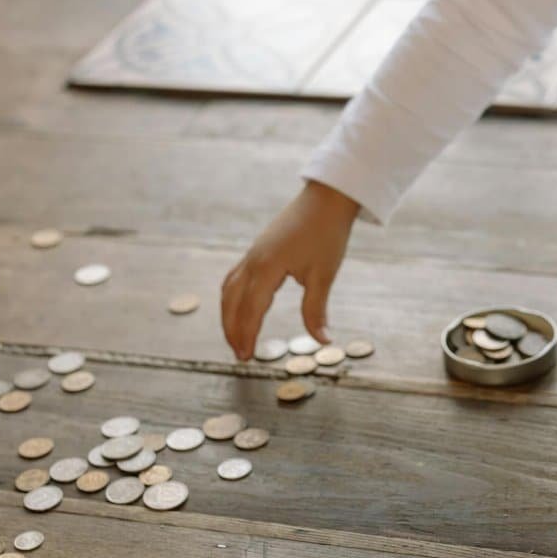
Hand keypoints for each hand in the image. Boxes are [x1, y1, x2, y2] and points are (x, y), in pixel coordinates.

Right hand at [221, 181, 359, 359]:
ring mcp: (252, 254)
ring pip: (229, 289)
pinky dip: (232, 298)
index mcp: (267, 268)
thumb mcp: (324, 275)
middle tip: (240, 355)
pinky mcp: (257, 250)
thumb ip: (316, 310)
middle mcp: (253, 261)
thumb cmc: (327, 234)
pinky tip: (239, 308)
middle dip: (232, 330)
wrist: (326, 200)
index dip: (247, 336)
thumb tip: (322, 340)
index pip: (250, 310)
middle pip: (232, 302)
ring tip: (236, 337)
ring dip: (229, 315)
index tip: (247, 357)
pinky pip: (235, 277)